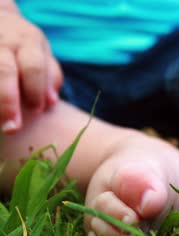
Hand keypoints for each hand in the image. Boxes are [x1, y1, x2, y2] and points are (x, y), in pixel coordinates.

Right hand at [0, 11, 62, 132]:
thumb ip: (50, 76)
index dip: (36, 90)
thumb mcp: (41, 52)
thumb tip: (51, 102)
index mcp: (27, 41)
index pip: (33, 67)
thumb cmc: (24, 44)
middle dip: (8, 102)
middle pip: (4, 71)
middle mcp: (3, 41)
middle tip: (12, 128)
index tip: (37, 110)